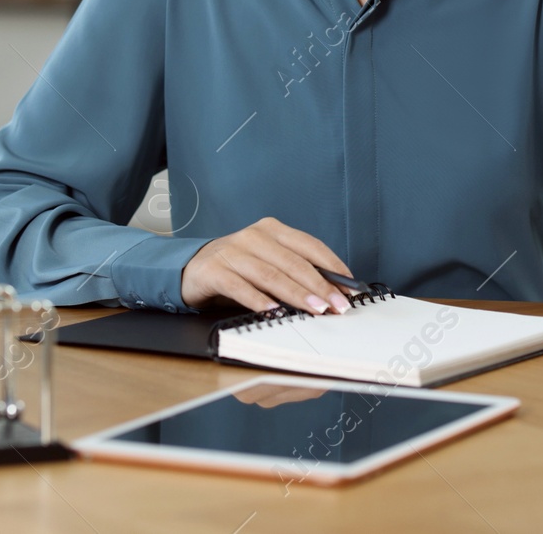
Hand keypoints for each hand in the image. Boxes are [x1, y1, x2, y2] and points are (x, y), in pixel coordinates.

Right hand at [180, 216, 353, 315]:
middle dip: (320, 286)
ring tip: (315, 309)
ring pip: (271, 274)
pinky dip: (259, 301)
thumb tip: (333, 291)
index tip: (350, 288)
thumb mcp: (269, 263)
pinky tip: (274, 312)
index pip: (310, 246)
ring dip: (296, 295)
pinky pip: (240, 286)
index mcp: (272, 230)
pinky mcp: (214, 270)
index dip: (333, 267)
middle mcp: (253, 236)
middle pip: (294, 262)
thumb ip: (295, 272)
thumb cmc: (239, 268)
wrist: (193, 268)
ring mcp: (232, 251)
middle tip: (337, 306)